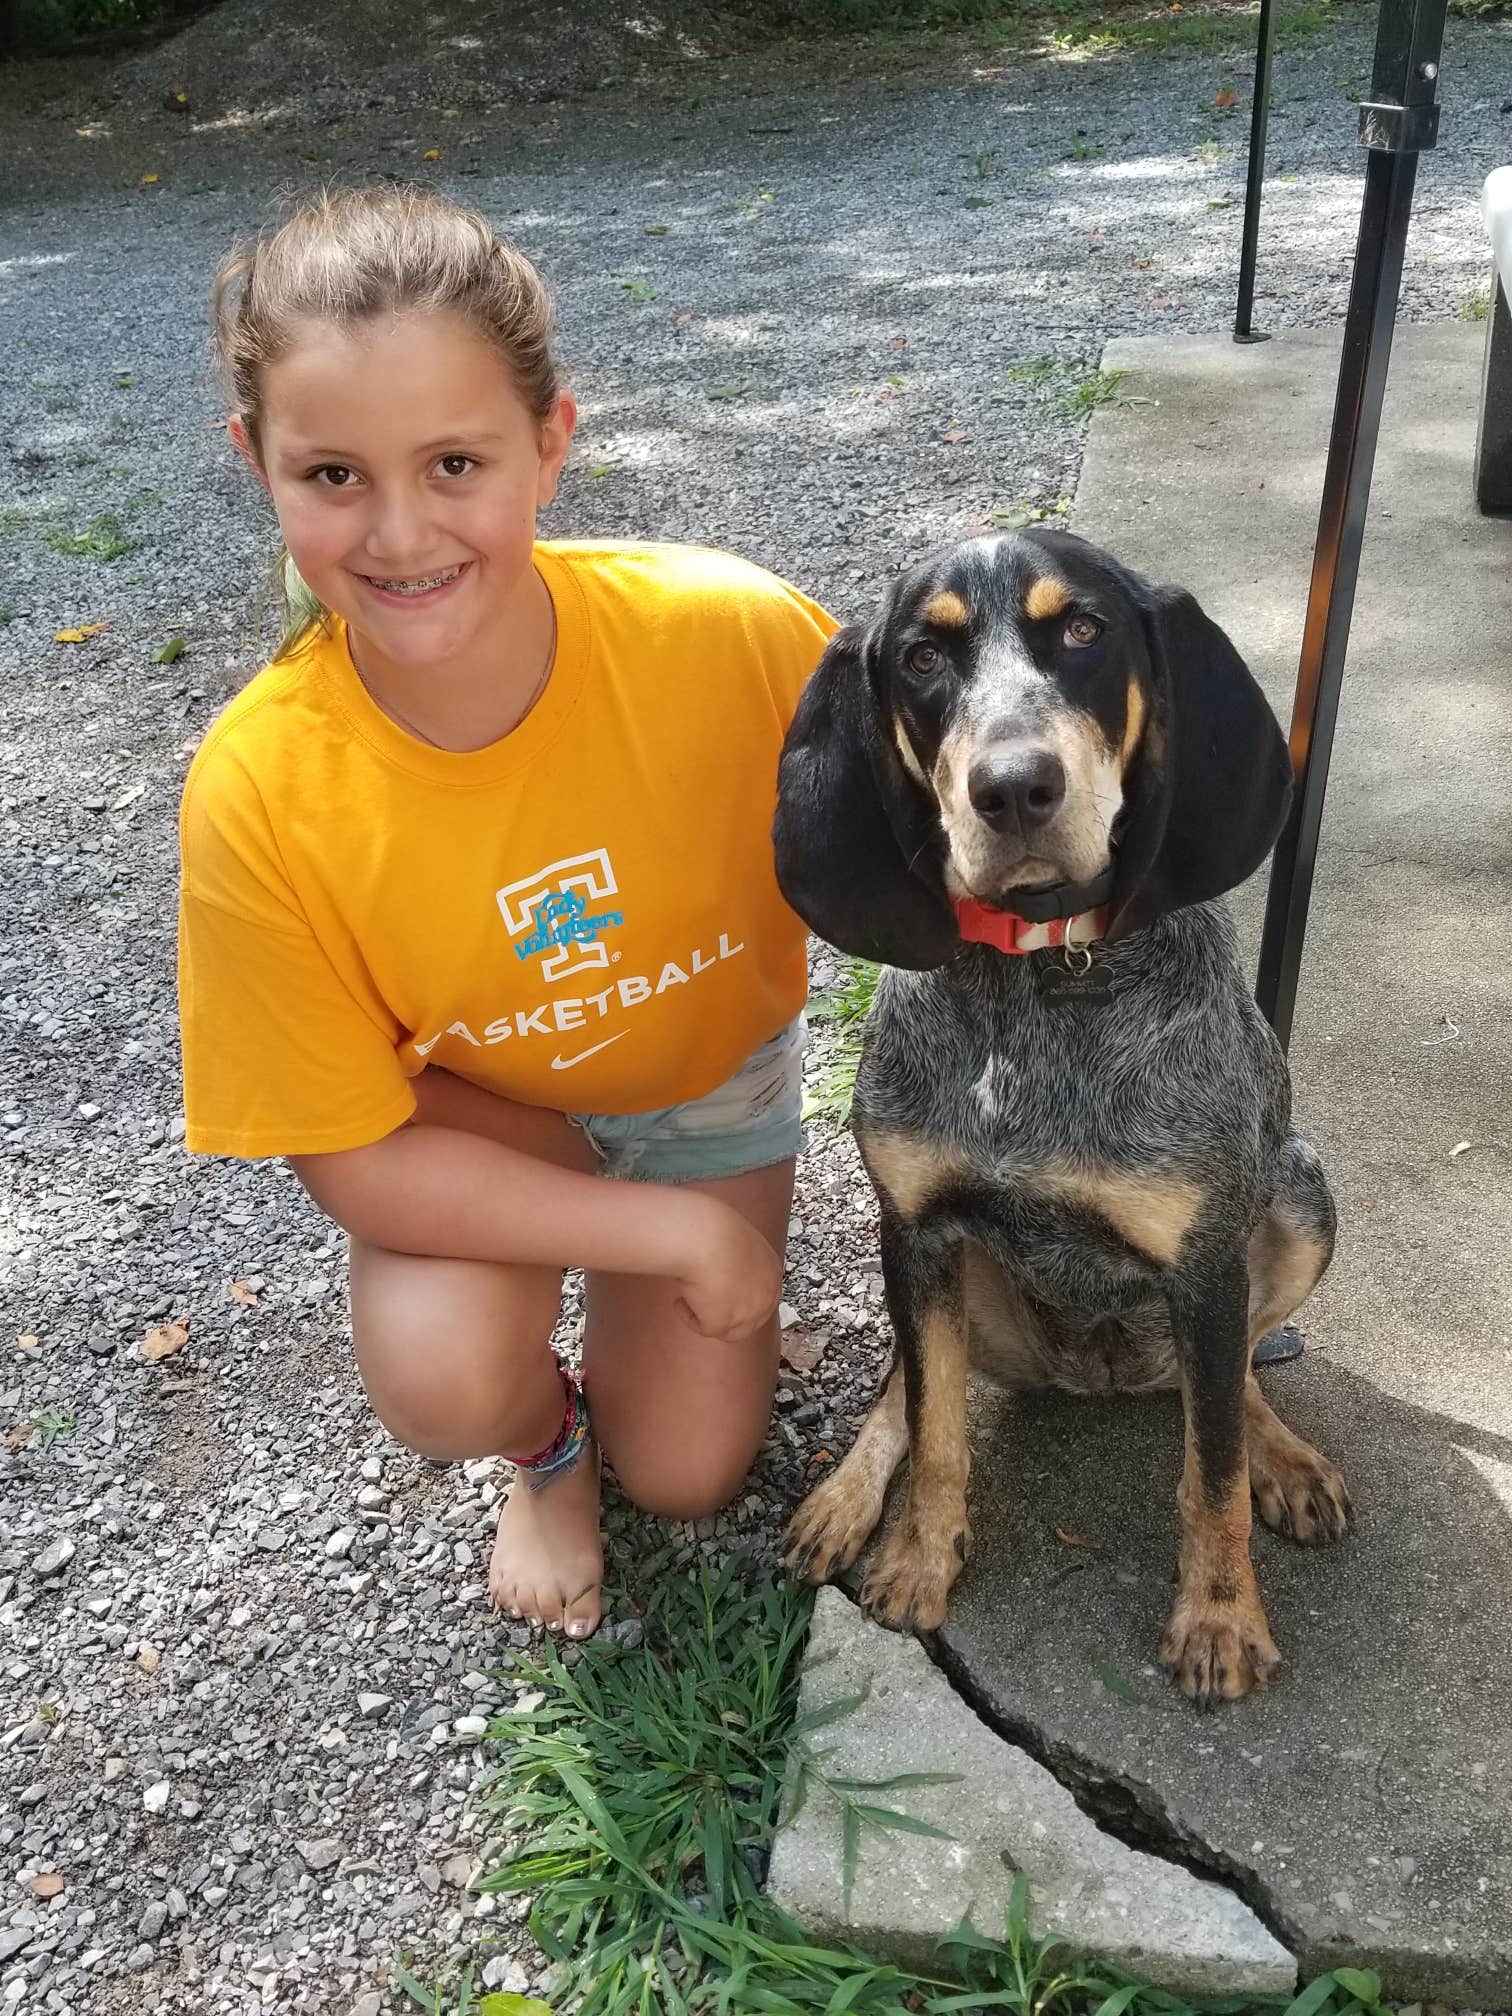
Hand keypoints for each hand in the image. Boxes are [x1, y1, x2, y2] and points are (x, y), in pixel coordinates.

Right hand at [670, 1197, 783, 1341]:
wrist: (705, 1237)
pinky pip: (704, 1328)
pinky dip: (689, 1315)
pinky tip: (680, 1300)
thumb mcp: (735, 1241)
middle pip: (749, 1320)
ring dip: (709, 1316)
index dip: (738, 1297)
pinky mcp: (724, 1323)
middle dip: (726, 1313)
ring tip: (687, 1299)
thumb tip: (721, 1266)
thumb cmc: (713, 1228)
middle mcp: (767, 1296)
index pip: (760, 1295)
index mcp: (771, 1271)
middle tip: (703, 1303)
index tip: (717, 1293)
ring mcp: (748, 1313)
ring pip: (729, 1331)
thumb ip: (737, 1259)